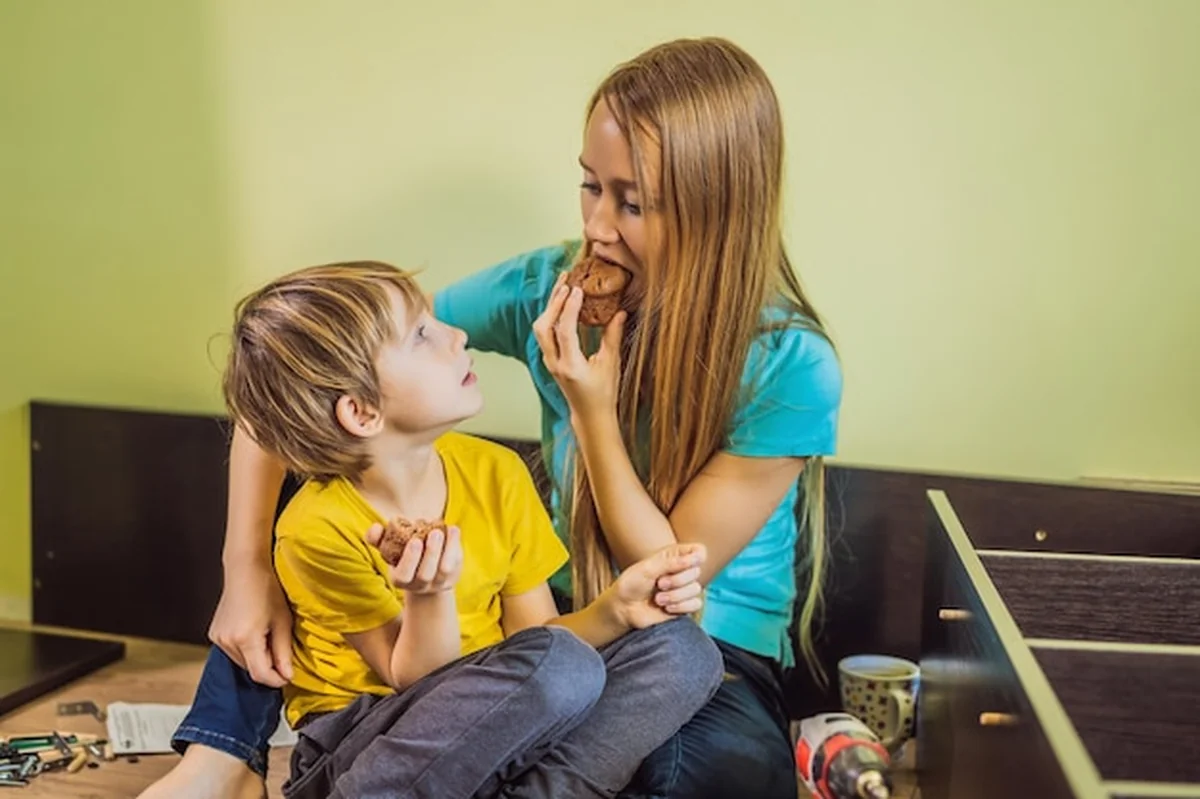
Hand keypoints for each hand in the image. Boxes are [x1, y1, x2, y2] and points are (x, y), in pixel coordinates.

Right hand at [208, 559, 293, 686]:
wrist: (245, 569)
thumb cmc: (267, 589)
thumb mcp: (283, 621)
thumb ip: (284, 652)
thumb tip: (287, 675)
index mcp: (245, 638)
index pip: (260, 674)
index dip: (276, 679)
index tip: (288, 676)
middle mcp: (227, 641)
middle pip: (250, 670)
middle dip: (268, 667)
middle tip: (281, 650)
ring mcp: (218, 638)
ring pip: (242, 662)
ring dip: (257, 658)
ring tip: (268, 636)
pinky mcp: (214, 634)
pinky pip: (233, 652)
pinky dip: (246, 650)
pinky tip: (256, 633)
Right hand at [366, 522, 462, 594]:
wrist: (424, 570)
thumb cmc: (402, 554)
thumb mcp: (388, 548)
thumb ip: (377, 538)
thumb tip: (375, 527)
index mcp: (400, 579)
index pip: (403, 576)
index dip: (410, 560)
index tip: (415, 540)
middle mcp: (419, 585)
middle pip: (425, 574)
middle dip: (431, 553)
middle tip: (434, 532)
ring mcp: (437, 583)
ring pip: (444, 570)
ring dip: (446, 549)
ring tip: (444, 530)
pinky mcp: (452, 576)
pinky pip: (456, 563)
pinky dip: (455, 546)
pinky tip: (453, 529)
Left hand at [532, 274, 625, 422]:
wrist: (590, 415)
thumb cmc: (603, 394)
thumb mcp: (611, 365)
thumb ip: (613, 337)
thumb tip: (619, 312)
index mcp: (571, 366)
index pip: (565, 331)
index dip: (570, 308)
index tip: (578, 289)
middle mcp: (555, 363)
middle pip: (544, 326)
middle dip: (554, 301)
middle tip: (566, 281)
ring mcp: (549, 361)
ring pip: (540, 328)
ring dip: (550, 306)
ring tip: (562, 285)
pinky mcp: (549, 359)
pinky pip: (544, 332)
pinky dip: (551, 314)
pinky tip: (561, 302)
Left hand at [607, 543, 706, 629]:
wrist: (624, 609)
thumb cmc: (631, 584)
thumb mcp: (647, 568)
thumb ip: (671, 562)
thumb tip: (696, 557)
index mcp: (673, 556)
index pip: (698, 551)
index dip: (695, 557)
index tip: (683, 563)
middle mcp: (681, 571)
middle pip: (697, 572)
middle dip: (677, 580)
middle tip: (659, 584)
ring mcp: (683, 589)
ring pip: (696, 589)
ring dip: (675, 596)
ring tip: (658, 599)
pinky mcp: (684, 606)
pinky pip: (696, 604)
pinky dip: (680, 607)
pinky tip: (666, 608)